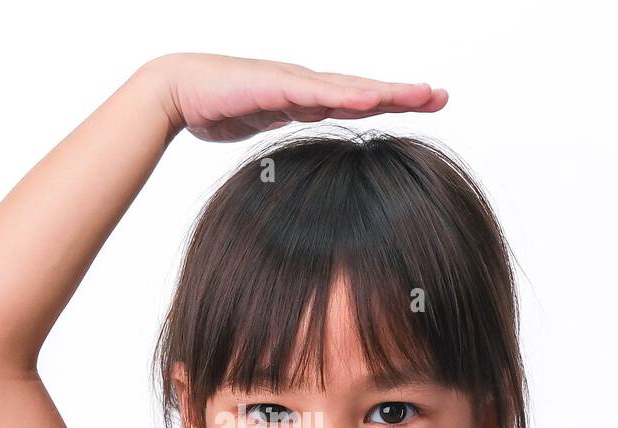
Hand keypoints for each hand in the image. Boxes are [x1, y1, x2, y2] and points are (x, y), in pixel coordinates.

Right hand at [141, 53, 447, 142]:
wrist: (176, 91)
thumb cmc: (215, 108)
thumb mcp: (263, 128)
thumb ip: (287, 133)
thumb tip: (307, 156)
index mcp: (306, 97)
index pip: (357, 100)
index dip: (392, 101)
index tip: (426, 104)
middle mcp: (306, 85)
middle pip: (364, 90)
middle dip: (403, 93)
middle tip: (441, 96)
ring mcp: (292, 82)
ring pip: (349, 88)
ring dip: (386, 91)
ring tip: (420, 94)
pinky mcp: (275, 84)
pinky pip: (317, 92)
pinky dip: (345, 95)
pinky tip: (370, 98)